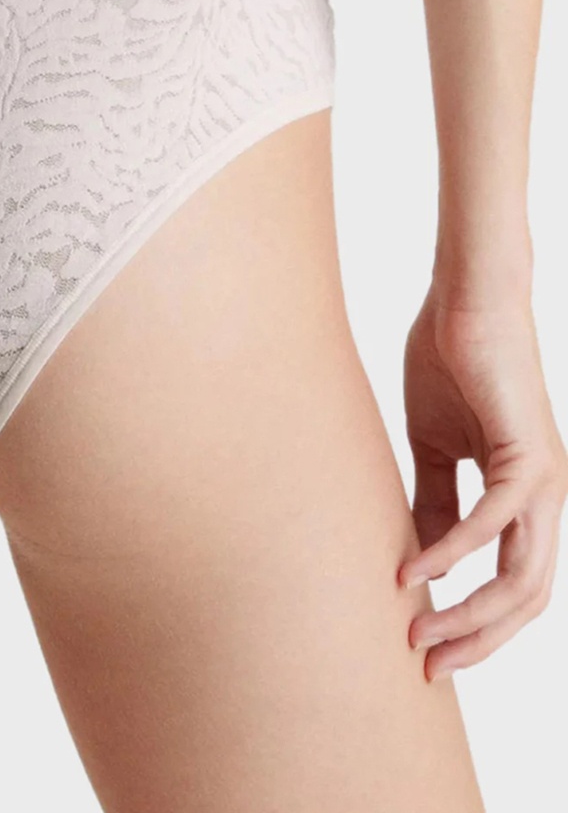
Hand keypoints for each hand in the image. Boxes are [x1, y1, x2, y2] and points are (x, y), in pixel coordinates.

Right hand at [400, 286, 566, 679]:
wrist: (466, 299)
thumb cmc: (450, 361)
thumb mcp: (435, 446)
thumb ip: (435, 501)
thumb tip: (422, 560)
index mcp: (528, 498)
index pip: (512, 585)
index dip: (474, 624)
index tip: (427, 647)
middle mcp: (547, 498)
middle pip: (525, 600)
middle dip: (476, 640)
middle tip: (425, 663)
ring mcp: (545, 480)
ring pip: (521, 577)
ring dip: (469, 614)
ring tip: (417, 630)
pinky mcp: (527, 457)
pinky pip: (491, 523)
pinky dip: (453, 553)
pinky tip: (415, 569)